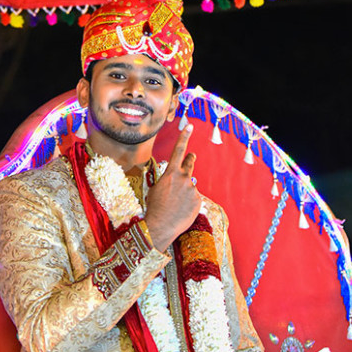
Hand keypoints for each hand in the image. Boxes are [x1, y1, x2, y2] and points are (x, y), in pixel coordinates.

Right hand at [145, 125, 200, 251]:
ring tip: (176, 204)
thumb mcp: (155, 188)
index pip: (179, 150)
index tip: (190, 126)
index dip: (184, 137)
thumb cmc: (154, 207)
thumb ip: (167, 180)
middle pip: (190, 163)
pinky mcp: (198, 200)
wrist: (160, 226)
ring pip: (190, 186)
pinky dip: (189, 203)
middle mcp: (184, 178)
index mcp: (171, 173)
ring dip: (185, 191)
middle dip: (191, 159)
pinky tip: (181, 210)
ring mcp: (192, 189)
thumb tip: (173, 180)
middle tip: (192, 156)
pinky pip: (194, 198)